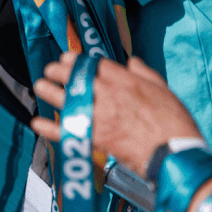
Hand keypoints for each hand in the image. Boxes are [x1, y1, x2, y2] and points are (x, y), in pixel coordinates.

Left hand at [31, 52, 202, 178]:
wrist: (174, 152)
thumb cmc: (173, 121)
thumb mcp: (163, 88)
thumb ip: (144, 72)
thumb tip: (131, 61)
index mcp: (122, 80)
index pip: (90, 64)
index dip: (74, 59)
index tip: (65, 59)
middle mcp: (105, 94)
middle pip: (71, 76)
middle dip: (56, 71)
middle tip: (50, 71)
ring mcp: (97, 115)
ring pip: (63, 98)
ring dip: (47, 91)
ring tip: (41, 87)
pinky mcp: (93, 138)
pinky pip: (64, 131)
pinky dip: (48, 128)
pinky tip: (36, 122)